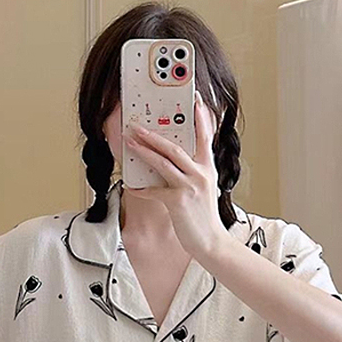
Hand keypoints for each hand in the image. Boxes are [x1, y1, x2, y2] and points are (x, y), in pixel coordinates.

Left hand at [122, 90, 228, 261]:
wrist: (211, 241)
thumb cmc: (204, 217)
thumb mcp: (204, 188)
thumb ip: (193, 171)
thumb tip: (172, 160)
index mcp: (208, 168)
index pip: (205, 137)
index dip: (200, 117)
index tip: (196, 100)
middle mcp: (200, 174)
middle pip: (175, 147)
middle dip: (153, 135)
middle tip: (137, 125)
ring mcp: (190, 187)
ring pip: (163, 163)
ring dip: (144, 151)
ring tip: (130, 142)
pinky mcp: (178, 201)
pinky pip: (154, 191)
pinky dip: (140, 189)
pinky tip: (130, 186)